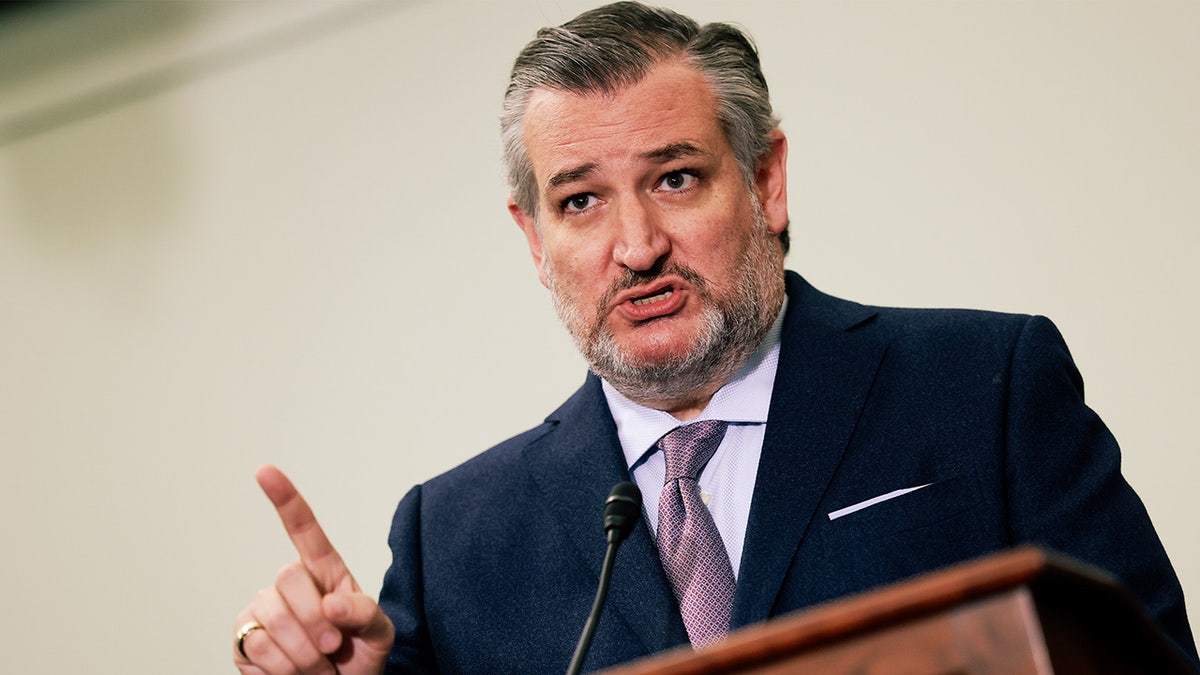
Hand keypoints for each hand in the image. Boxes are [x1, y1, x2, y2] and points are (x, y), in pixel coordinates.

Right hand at [234, 465, 393, 674]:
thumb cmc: (359, 656)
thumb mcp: (379, 634)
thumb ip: (365, 613)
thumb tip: (331, 604)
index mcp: (325, 572)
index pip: (304, 530)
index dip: (285, 499)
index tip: (265, 471)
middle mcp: (289, 585)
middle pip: (288, 578)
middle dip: (316, 620)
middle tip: (333, 648)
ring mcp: (262, 610)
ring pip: (273, 618)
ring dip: (303, 654)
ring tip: (317, 666)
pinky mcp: (243, 639)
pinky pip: (256, 647)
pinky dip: (282, 669)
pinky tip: (293, 673)